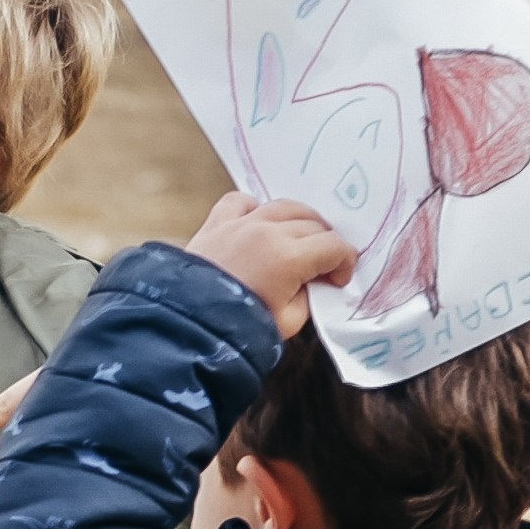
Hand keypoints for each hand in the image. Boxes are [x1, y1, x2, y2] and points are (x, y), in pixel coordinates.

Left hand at [184, 195, 361, 336]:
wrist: (185, 323)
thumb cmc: (237, 327)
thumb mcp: (289, 321)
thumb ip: (309, 296)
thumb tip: (313, 281)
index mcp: (289, 257)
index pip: (335, 247)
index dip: (344, 263)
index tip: (339, 279)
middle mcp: (267, 232)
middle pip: (314, 225)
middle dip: (325, 245)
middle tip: (322, 266)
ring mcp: (240, 223)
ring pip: (285, 206)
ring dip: (301, 221)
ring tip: (302, 240)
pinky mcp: (216, 223)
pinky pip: (241, 200)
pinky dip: (256, 207)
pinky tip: (260, 223)